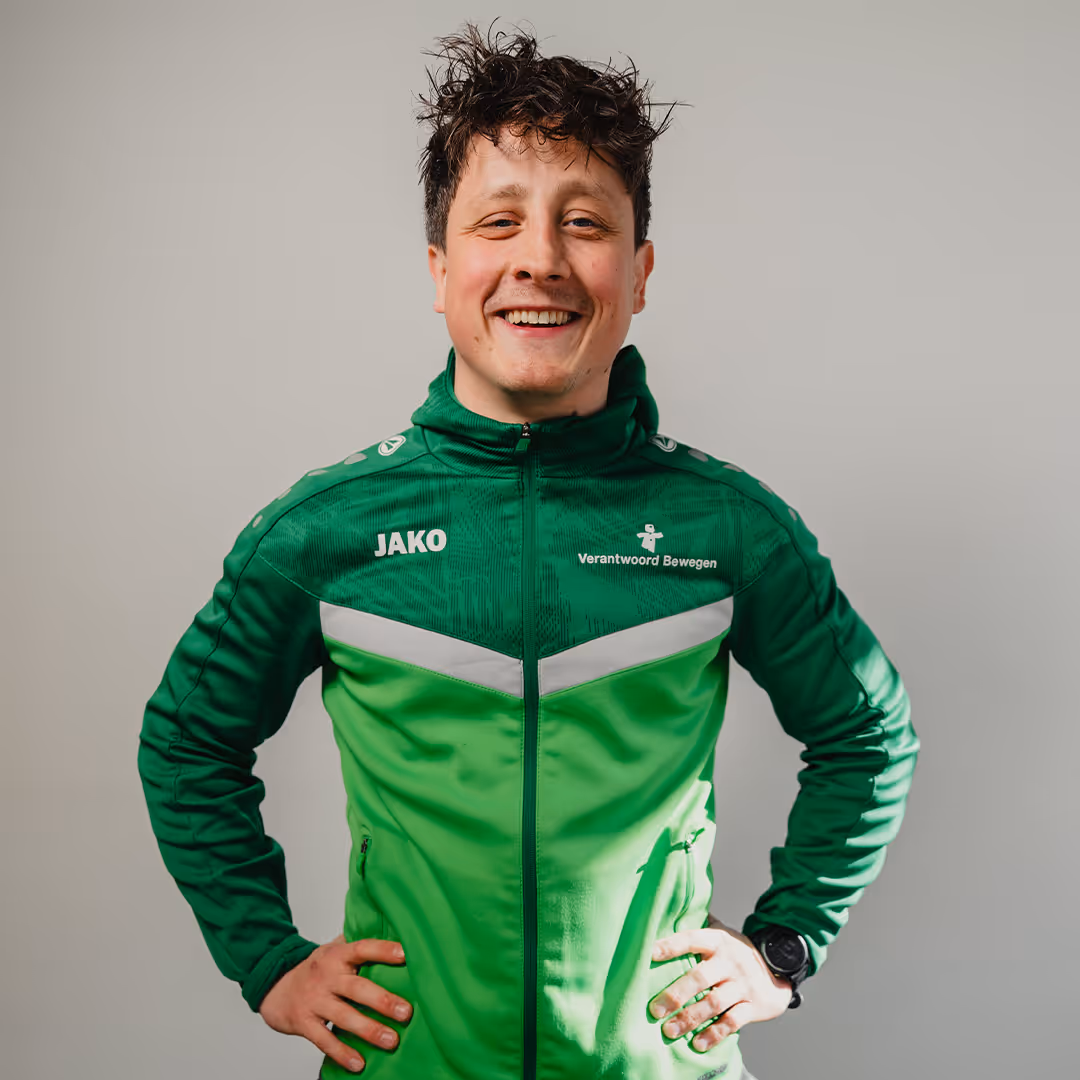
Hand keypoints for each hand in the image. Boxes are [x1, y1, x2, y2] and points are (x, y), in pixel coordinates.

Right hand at [258, 933, 412, 1073]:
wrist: (276, 988)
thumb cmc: (318, 969)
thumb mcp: (334, 949)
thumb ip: (358, 944)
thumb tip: (394, 932)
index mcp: (337, 955)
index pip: (362, 948)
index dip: (383, 950)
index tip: (405, 954)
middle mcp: (326, 976)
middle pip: (356, 988)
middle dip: (382, 1000)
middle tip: (406, 1012)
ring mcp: (314, 1000)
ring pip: (344, 1016)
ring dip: (369, 1030)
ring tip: (391, 1040)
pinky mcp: (304, 1023)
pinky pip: (325, 1040)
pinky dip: (342, 1053)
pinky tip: (359, 1063)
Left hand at [648, 914, 792, 1051]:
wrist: (778, 969)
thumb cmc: (736, 952)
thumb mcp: (723, 933)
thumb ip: (700, 923)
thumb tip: (671, 905)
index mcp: (718, 941)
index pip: (692, 939)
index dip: (671, 945)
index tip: (649, 953)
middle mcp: (730, 962)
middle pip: (700, 977)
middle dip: (676, 994)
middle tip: (654, 1009)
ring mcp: (743, 985)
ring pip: (714, 1003)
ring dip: (690, 1018)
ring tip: (669, 1030)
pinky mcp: (754, 1006)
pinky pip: (733, 1022)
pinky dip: (714, 1034)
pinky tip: (697, 1044)